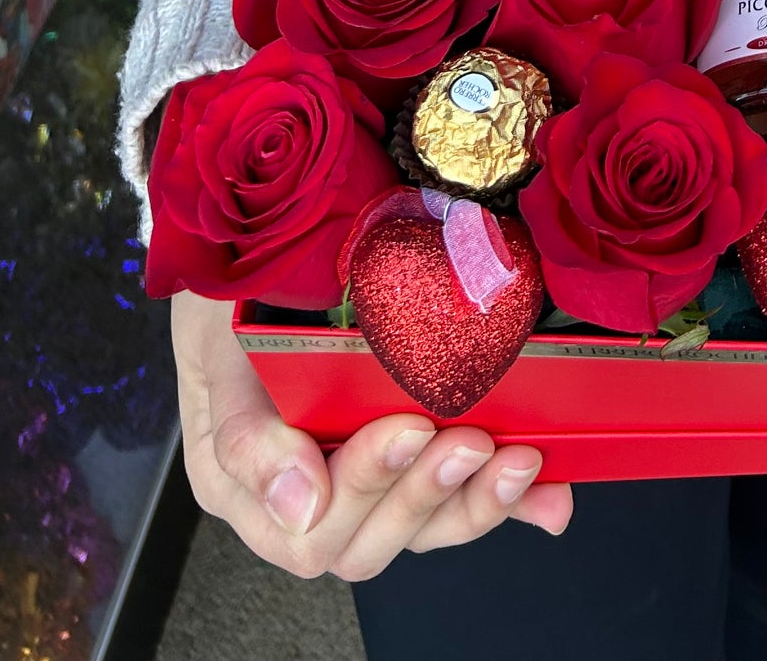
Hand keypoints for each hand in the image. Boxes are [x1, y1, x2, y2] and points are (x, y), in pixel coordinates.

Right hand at [171, 291, 572, 578]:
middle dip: (425, 492)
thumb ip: (245, 428)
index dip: (366, 488)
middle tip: (471, 437)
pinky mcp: (413, 455)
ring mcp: (364, 474)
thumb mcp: (215, 340)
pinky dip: (511, 501)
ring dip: (474, 500)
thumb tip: (300, 506)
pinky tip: (551, 495)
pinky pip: (459, 497)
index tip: (409, 428)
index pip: (310, 530)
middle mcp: (305, 490)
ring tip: (517, 459)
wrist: (255, 227)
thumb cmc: (228, 284)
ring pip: (421, 527)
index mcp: (244, 480)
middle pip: (369, 540)